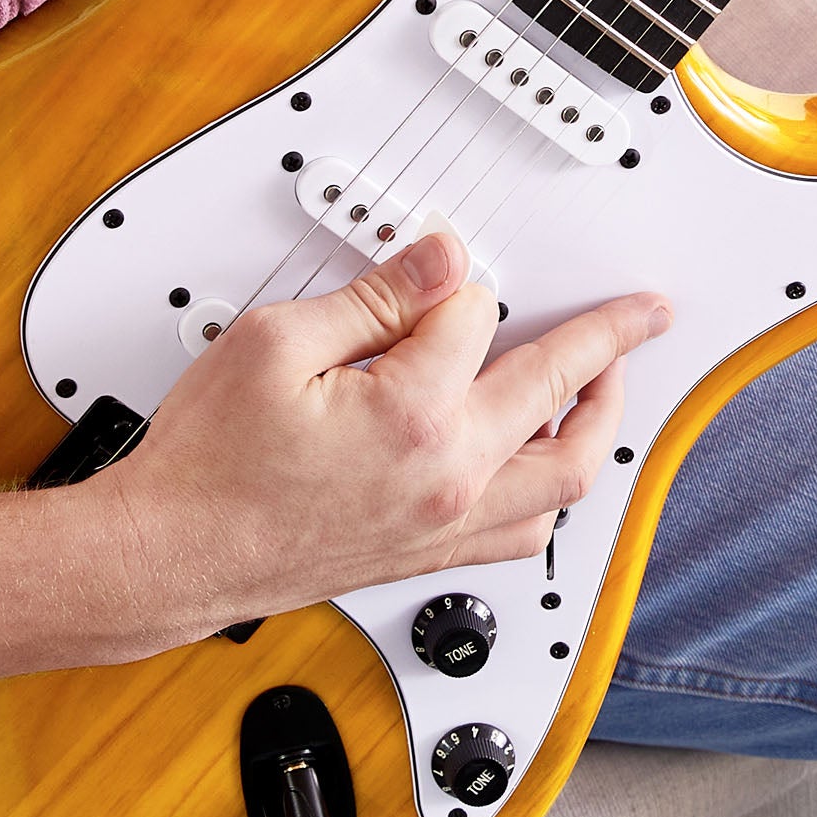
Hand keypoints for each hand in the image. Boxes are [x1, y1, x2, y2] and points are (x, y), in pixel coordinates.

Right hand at [105, 232, 670, 636]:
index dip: (446, 282)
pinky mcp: (429, 556)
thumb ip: (372, 297)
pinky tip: (546, 471)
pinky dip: (554, 498)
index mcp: (412, 412)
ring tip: (608, 386)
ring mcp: (444, 524)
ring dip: (599, 424)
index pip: (472, 315)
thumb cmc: (209, 463)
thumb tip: (439, 260)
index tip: (430, 272)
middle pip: (556, 390)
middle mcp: (446, 476)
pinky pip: (526, 535)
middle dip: (605, 339)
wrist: (174, 552)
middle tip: (641, 315)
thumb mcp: (275, 344)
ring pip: (565, 477)